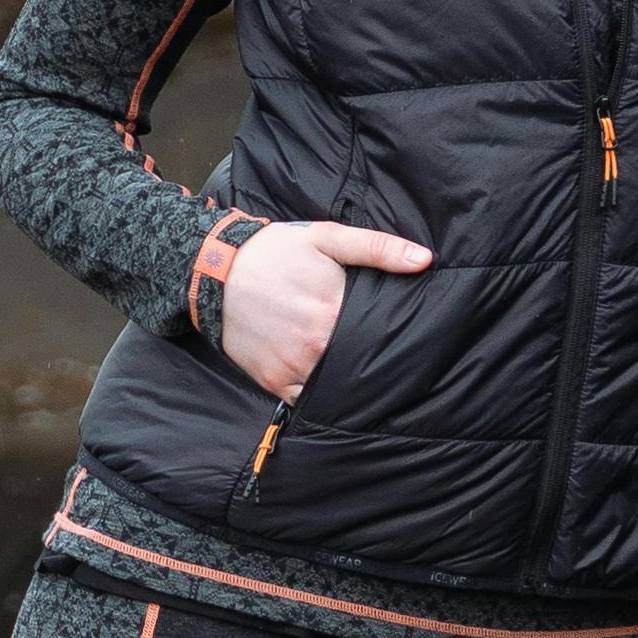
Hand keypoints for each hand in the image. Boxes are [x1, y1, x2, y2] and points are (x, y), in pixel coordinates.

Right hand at [211, 219, 429, 398]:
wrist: (214, 270)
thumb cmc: (274, 252)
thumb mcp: (326, 238)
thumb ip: (377, 247)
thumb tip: (423, 260)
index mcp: (334, 308)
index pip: (380, 332)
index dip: (392, 334)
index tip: (405, 336)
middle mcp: (316, 344)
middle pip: (361, 361)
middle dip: (371, 357)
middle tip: (384, 353)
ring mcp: (294, 367)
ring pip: (337, 384)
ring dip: (349, 379)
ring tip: (358, 367)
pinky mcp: (274, 382)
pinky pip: (307, 399)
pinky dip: (319, 394)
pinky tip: (328, 381)